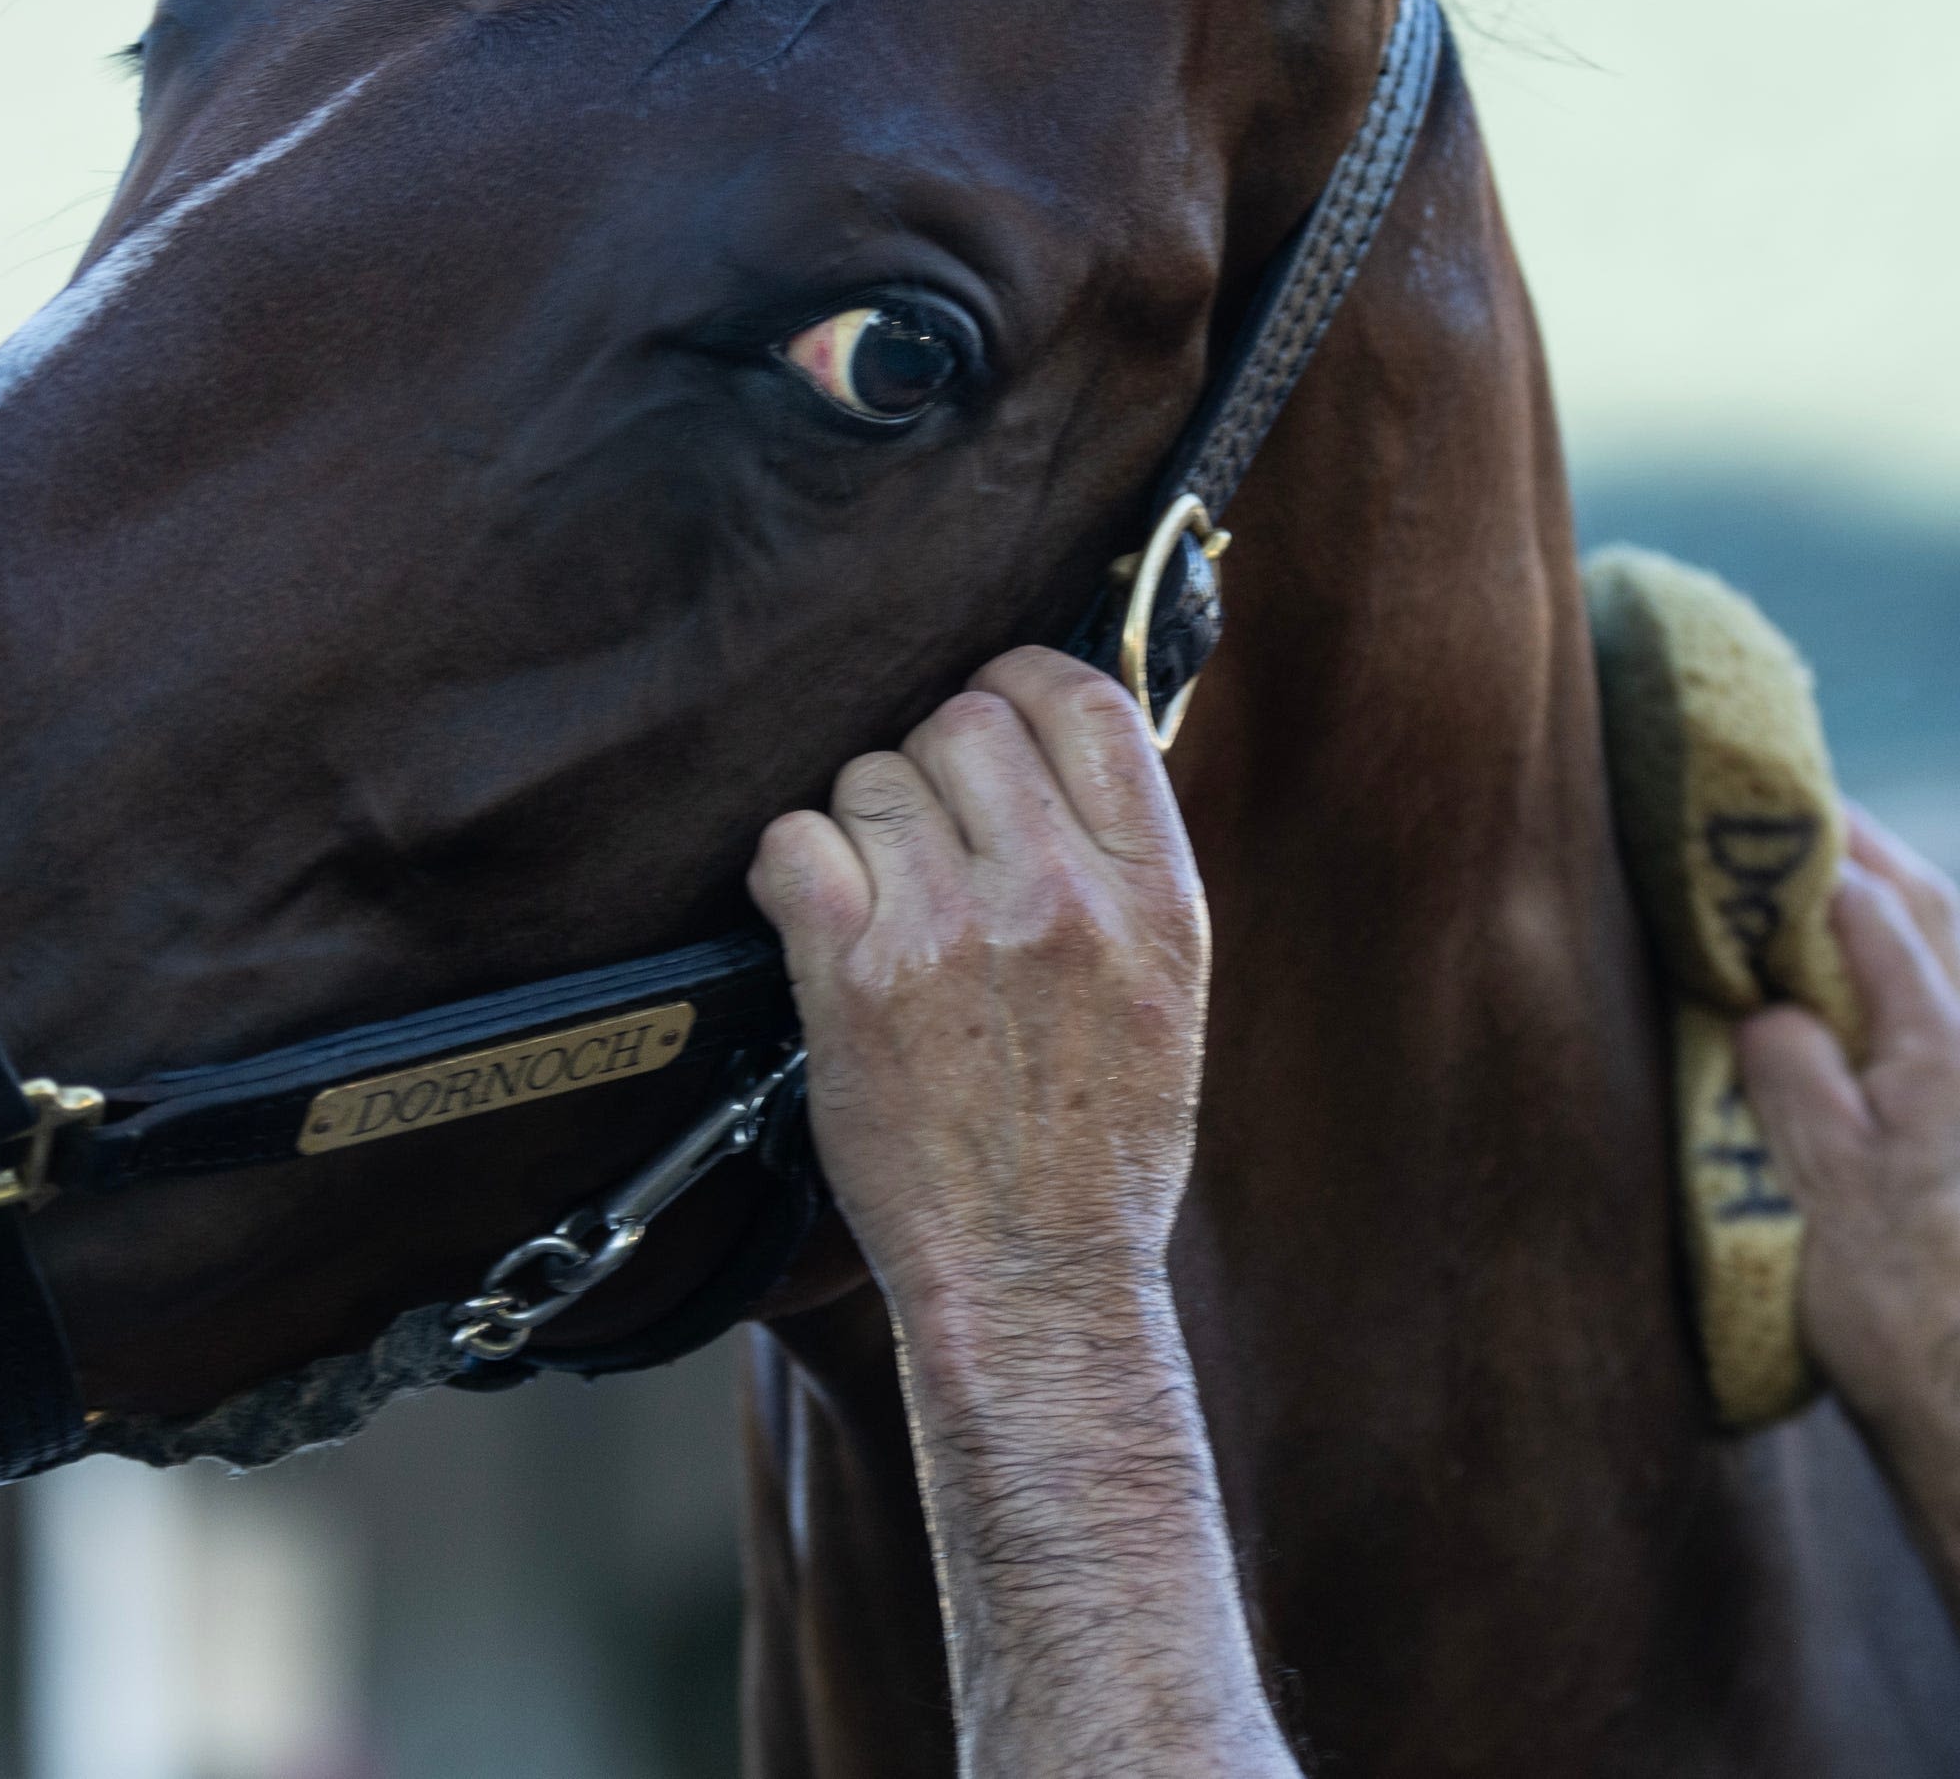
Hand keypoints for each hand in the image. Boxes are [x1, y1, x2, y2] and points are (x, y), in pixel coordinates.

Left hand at [747, 646, 1210, 1338]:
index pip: (1084, 701)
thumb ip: (1121, 861)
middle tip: (930, 832)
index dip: (1022, 680)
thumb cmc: (1101, 1144)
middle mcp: (1058, 896)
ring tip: (884, 898)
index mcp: (1153, 893)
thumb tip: (1059, 741)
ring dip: (864, 822)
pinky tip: (818, 914)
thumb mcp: (1167, 986)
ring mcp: (951, 932)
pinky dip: (792, 866)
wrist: (1035, 1279)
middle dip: (935, 762)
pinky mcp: (855, 978)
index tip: (996, 706)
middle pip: (964, 723)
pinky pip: (794, 843)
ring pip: (871, 776)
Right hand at [1733, 805, 1959, 1439]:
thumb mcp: (1811, 1164)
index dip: (1817, 854)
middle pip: (1930, 912)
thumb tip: (1767, 1006)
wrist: (1948, 1388)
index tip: (1759, 810)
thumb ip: (1788, 1060)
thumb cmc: (1876, 1287)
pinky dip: (1886, 959)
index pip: (1881, 911)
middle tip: (1791, 807)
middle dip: (1863, 850)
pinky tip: (1837, 971)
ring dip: (1880, 900)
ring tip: (1807, 871)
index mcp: (1946, 1052)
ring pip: (1941, 956)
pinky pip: (1932, 1004)